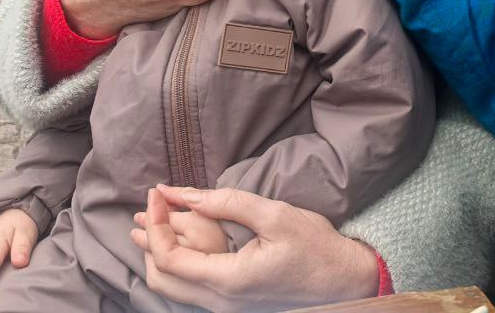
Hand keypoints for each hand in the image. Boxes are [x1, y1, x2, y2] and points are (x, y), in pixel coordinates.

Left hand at [128, 186, 376, 312]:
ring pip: (171, 286)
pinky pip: (188, 287)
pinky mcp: (232, 303)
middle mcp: (220, 302)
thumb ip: (227, 203)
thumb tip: (183, 193)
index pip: (168, 257)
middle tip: (153, 204)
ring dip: (158, 251)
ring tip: (160, 218)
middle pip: (160, 277)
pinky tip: (182, 237)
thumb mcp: (275, 215)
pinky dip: (176, 261)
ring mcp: (225, 307)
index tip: (158, 192)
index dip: (156, 222)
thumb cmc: (316, 247)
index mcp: (229, 281)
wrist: (345, 279)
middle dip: (149, 237)